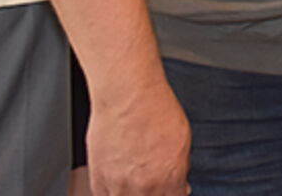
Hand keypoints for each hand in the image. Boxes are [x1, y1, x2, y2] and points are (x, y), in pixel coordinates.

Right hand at [87, 80, 191, 195]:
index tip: (171, 189)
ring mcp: (119, 186)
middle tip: (153, 182)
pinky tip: (118, 183)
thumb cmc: (155, 110)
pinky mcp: (98, 179)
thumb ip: (180, 168)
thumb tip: (180, 184)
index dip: (174, 193)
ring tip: (135, 181)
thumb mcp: (183, 140)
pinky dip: (113, 192)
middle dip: (154, 192)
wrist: (127, 95)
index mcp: (170, 178)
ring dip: (132, 193)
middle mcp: (144, 187)